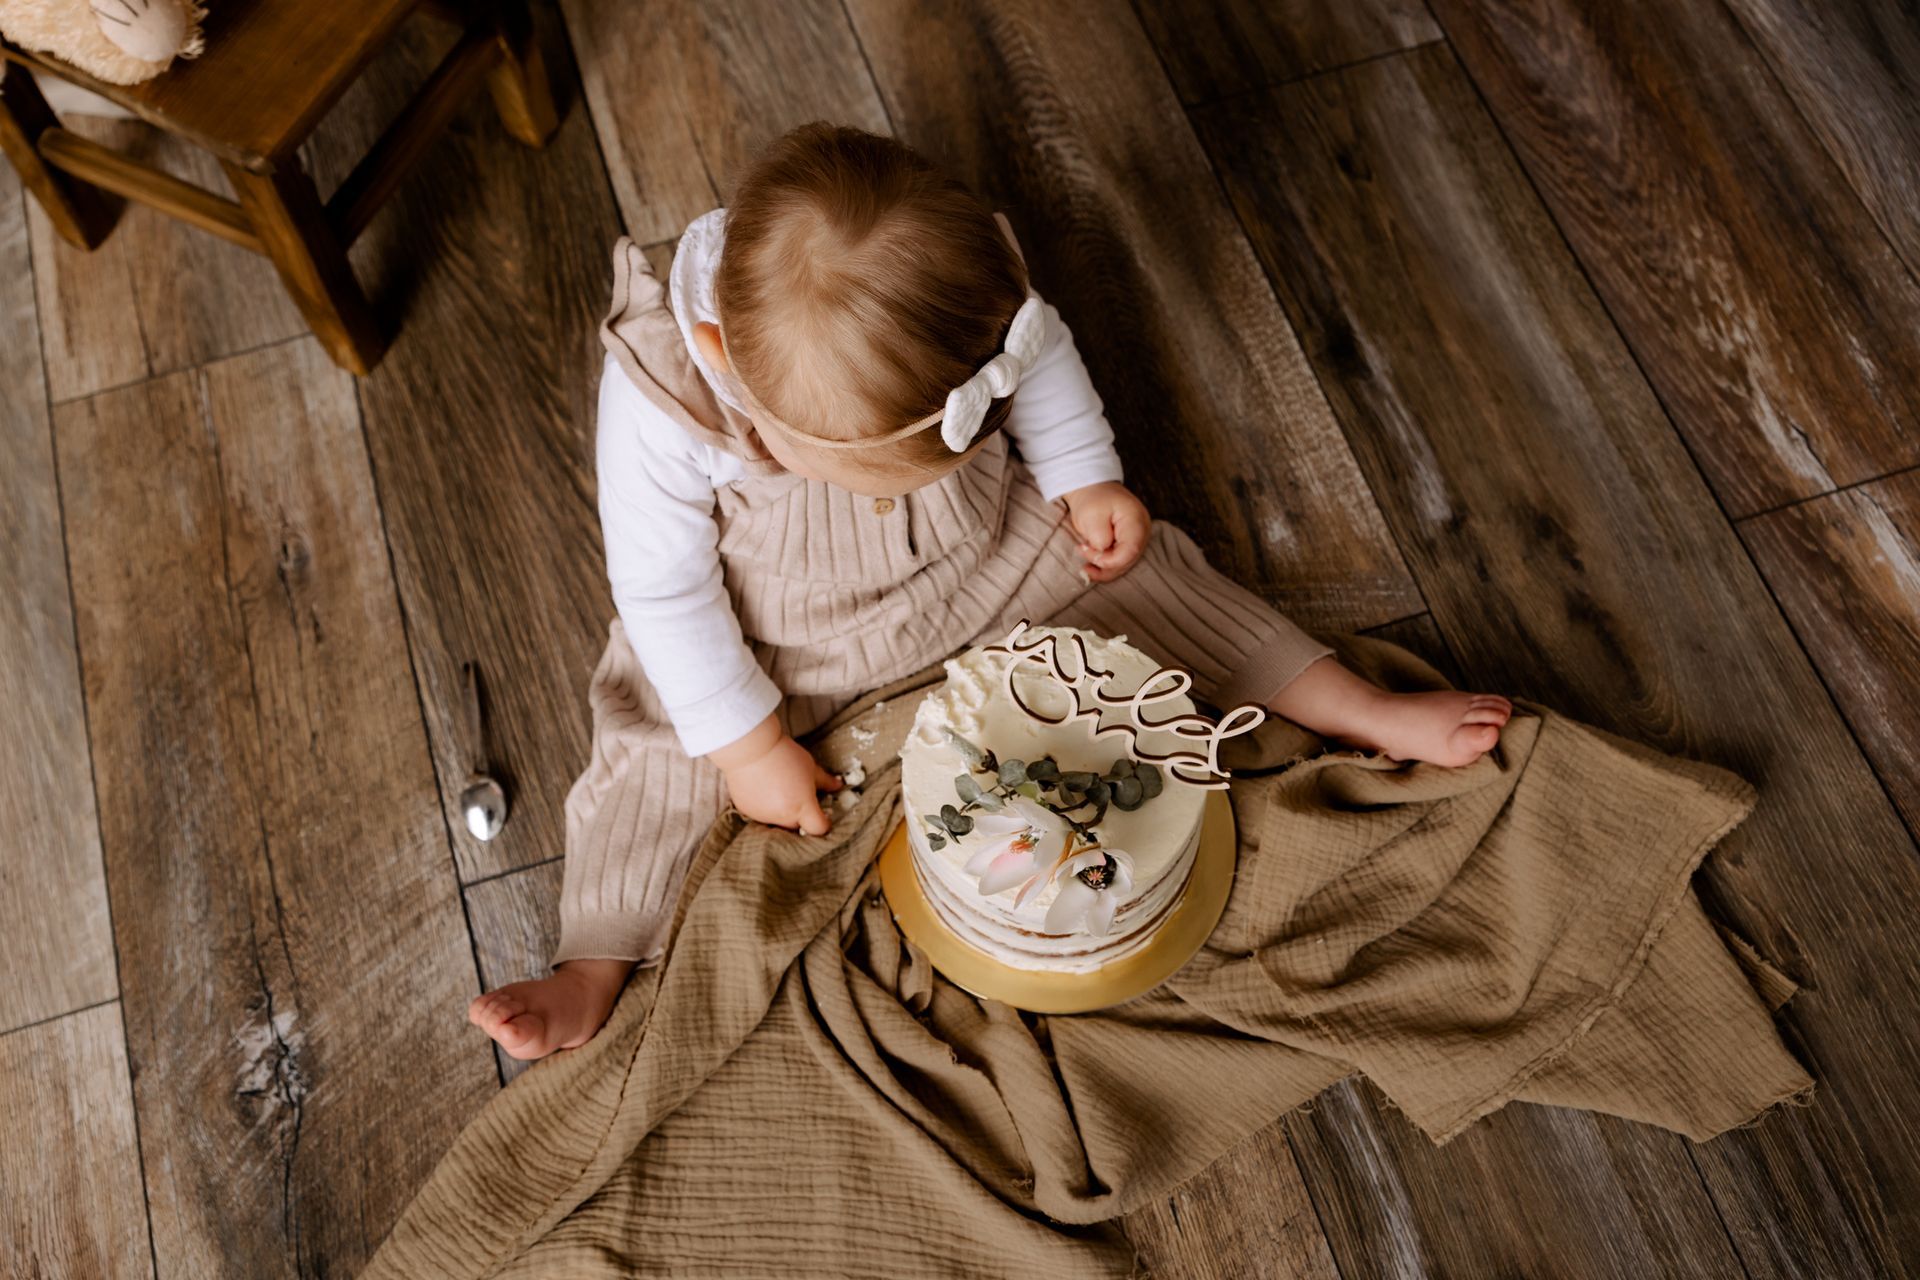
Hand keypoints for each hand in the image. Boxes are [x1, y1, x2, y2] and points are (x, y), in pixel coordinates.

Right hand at [708, 713, 841, 834]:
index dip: (823, 822)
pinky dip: (765, 806)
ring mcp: (763, 816)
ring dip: (782, 811)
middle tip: (799, 796)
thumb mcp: (810, 767)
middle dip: (801, 816)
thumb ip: (825, 782)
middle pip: (797, 826)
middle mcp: (782, 817)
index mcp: (802, 808)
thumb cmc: (784, 755)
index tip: (823, 814)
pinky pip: (761, 814)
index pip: (818, 829)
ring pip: (778, 821)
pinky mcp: (746, 811)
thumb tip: (838, 786)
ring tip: (779, 789)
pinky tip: (764, 788)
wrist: (749, 748)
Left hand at [1062, 481, 1150, 581]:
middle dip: (1104, 565)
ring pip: (1124, 564)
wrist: (1093, 490)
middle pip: (1128, 560)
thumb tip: (1103, 554)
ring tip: (1084, 565)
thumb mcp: (1091, 515)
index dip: (1110, 560)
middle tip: (1082, 552)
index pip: (1130, 550)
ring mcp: (1138, 539)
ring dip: (1103, 569)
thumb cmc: (1093, 499)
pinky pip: (1120, 561)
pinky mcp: (1129, 544)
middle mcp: (1142, 532)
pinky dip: (1106, 566)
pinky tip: (1091, 566)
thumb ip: (1099, 537)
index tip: (1087, 552)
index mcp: (1136, 520)